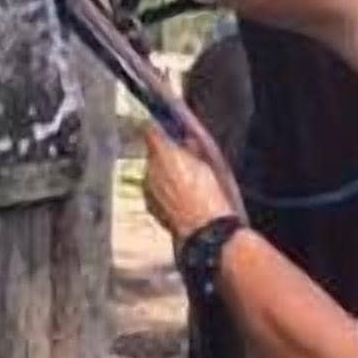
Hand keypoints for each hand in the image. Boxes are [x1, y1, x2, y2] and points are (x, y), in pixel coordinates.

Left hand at [144, 125, 235, 247]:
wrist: (204, 230)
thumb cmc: (209, 195)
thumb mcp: (207, 163)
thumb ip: (191, 147)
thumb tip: (186, 139)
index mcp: (164, 153)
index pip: (150, 130)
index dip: (158, 127)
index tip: (165, 127)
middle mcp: (150, 168)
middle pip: (152, 153)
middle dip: (164, 153)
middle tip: (184, 159)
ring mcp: (147, 188)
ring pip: (152, 172)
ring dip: (163, 173)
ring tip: (185, 183)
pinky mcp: (149, 204)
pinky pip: (153, 190)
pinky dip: (162, 191)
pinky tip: (179, 198)